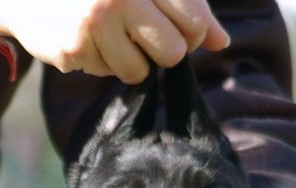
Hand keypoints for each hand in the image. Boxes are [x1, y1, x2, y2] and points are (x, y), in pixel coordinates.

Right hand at [0, 0, 228, 80]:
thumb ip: (185, 6)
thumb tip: (221, 42)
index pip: (193, 20)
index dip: (191, 35)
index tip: (175, 31)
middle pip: (172, 53)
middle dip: (162, 52)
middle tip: (141, 37)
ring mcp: (95, 20)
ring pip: (140, 71)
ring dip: (129, 60)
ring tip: (109, 35)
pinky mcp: (73, 46)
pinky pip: (106, 73)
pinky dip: (99, 60)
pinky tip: (84, 36)